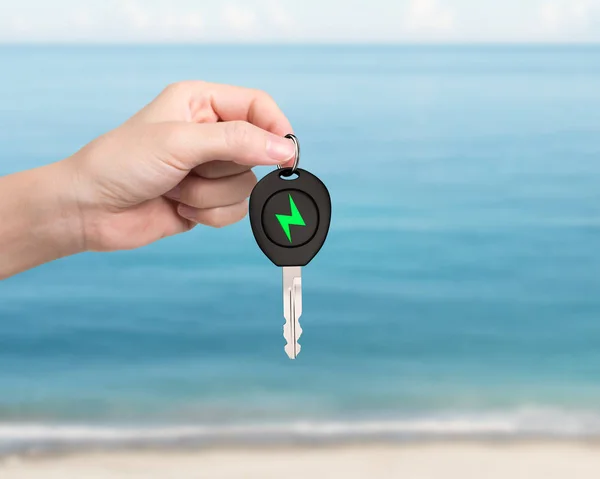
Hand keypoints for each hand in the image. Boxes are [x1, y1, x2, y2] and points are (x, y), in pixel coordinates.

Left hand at [66, 81, 294, 251]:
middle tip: (188, 168)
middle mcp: (209, 133)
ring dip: (210, 194)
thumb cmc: (121, 164)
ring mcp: (209, 169)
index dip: (275, 129)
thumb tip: (284, 149)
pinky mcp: (207, 199)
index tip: (285, 156)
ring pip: (246, 185)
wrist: (89, 210)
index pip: (258, 106)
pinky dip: (209, 213)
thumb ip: (237, 142)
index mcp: (201, 102)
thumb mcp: (180, 142)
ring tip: (175, 188)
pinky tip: (178, 205)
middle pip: (256, 151)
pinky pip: (235, 210)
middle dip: (223, 169)